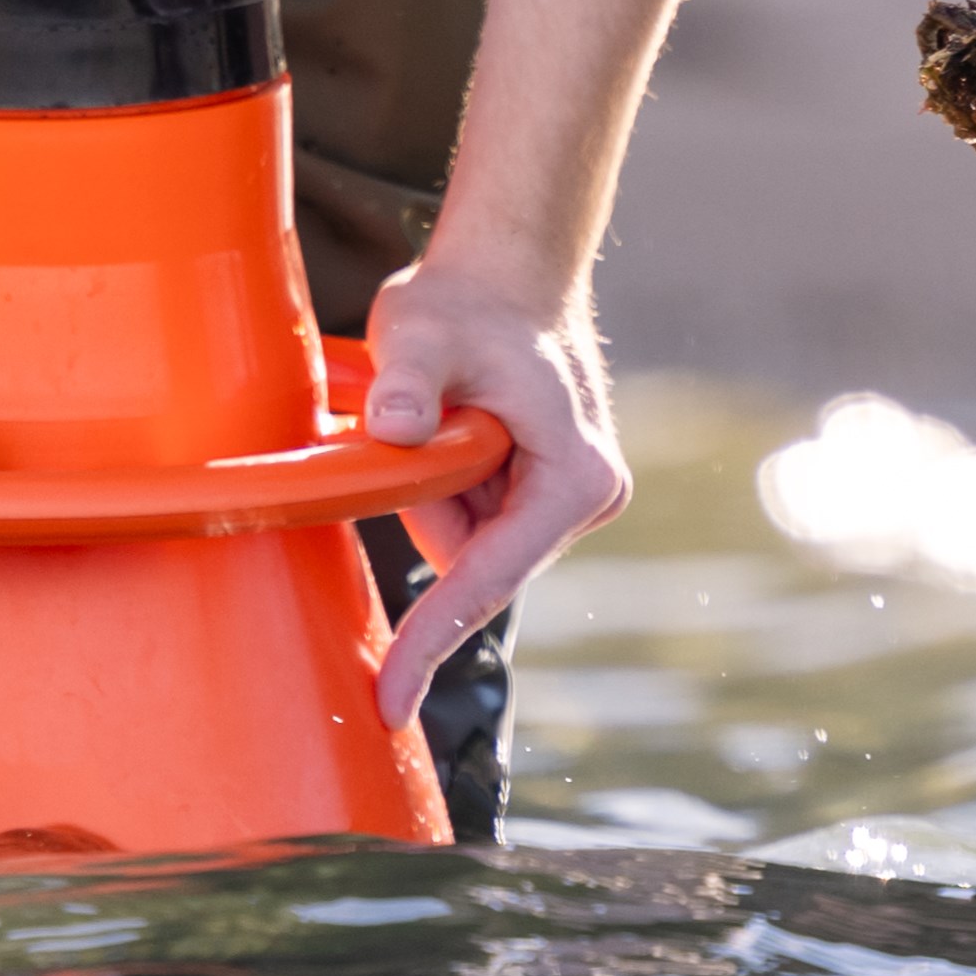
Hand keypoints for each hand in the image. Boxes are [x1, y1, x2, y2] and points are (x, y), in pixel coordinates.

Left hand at [353, 253, 630, 723]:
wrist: (507, 271)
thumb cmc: (469, 301)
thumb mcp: (425, 332)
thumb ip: (409, 379)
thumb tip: (397, 426)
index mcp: (574, 478)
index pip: (486, 581)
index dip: (429, 644)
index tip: (389, 703)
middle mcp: (586, 498)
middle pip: (472, 561)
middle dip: (427, 508)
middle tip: (410, 417)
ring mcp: (567, 500)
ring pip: (465, 541)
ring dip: (432, 491)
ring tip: (437, 407)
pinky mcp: (545, 496)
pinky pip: (470, 521)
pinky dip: (443, 485)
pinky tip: (451, 423)